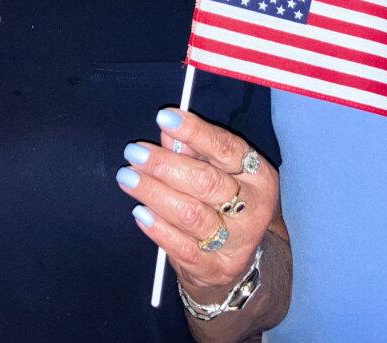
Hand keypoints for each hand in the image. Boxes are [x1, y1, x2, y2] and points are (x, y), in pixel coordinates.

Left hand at [116, 108, 277, 299]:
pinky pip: (183, 247)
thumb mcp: (217, 172)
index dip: (194, 131)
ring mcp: (237, 241)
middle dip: (165, 165)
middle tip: (135, 153)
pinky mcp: (216, 269)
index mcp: (258, 175)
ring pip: (192, 214)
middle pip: (207, 182)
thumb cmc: (221, 205)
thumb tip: (167, 130)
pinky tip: (140, 212)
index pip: (226, 148)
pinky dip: (158, 228)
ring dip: (154, 193)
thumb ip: (193, 151)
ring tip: (128, 178)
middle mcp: (253, 208)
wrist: (235, 262)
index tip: (165, 117)